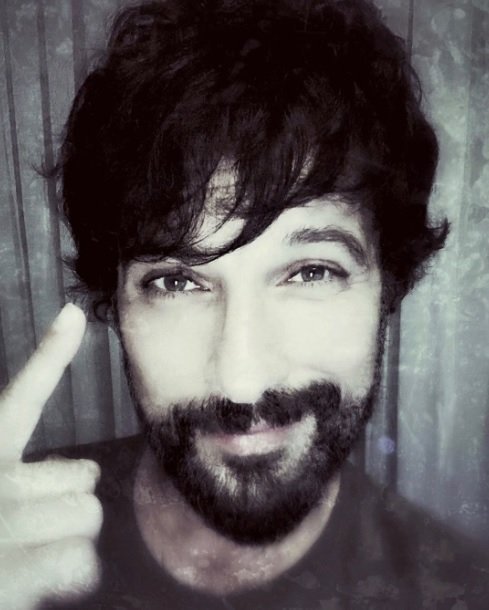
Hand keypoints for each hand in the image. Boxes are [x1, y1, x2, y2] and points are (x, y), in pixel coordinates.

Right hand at [0, 304, 102, 609]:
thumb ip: (26, 482)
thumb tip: (82, 479)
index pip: (24, 396)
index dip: (50, 353)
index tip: (72, 314)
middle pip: (86, 476)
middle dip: (70, 504)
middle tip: (36, 527)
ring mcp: (5, 523)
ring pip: (88, 516)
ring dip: (67, 543)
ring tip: (29, 558)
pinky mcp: (14, 570)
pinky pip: (81, 562)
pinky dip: (64, 577)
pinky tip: (33, 585)